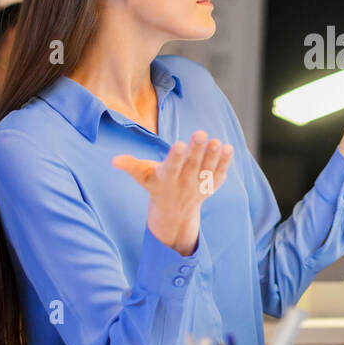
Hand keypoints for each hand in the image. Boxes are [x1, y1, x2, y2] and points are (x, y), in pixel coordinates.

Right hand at [112, 130, 234, 255]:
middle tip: (201, 133)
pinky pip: (219, 174)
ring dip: (213, 156)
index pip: (171, 167)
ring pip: (208, 169)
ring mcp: (199, 185)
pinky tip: (229, 149)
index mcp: (166, 178)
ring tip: (217, 142)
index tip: (178, 144)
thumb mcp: (143, 177)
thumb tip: (114, 161)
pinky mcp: (211, 185)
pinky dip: (225, 163)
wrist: (174, 211)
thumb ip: (131, 167)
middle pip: (192, 165)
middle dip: (197, 150)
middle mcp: (184, 182)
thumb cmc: (156, 184)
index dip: (175, 157)